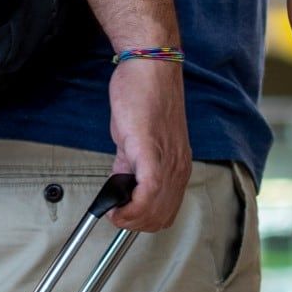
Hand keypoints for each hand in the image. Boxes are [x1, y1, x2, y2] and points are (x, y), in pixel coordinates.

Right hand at [104, 51, 191, 233]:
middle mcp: (178, 167)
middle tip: (114, 215)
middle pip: (160, 217)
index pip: (166, 211)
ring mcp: (168, 161)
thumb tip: (120, 183)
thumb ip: (131, 165)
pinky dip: (131, 207)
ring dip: (130, 219)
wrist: (150, 67)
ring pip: (154, 211)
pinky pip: (148, 193)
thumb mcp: (139, 139)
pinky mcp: (152, 152)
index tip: (122, 218)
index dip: (143, 222)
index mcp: (177, 165)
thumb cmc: (145, 95)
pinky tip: (116, 204)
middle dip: (133, 224)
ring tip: (113, 210)